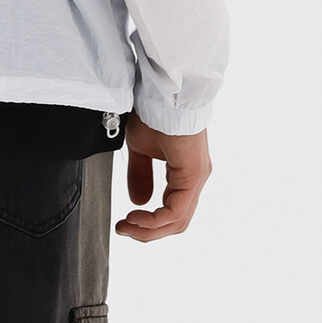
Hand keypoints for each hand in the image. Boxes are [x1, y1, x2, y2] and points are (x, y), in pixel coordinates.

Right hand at [116, 116, 211, 242]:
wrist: (163, 91)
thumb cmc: (154, 111)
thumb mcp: (140, 148)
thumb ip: (141, 174)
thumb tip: (139, 202)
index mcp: (186, 173)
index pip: (172, 211)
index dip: (148, 223)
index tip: (125, 222)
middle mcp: (196, 178)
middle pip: (176, 221)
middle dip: (147, 231)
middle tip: (124, 229)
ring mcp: (197, 177)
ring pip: (178, 220)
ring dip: (150, 229)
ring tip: (127, 225)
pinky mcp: (193, 175)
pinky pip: (176, 210)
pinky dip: (156, 220)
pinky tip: (137, 217)